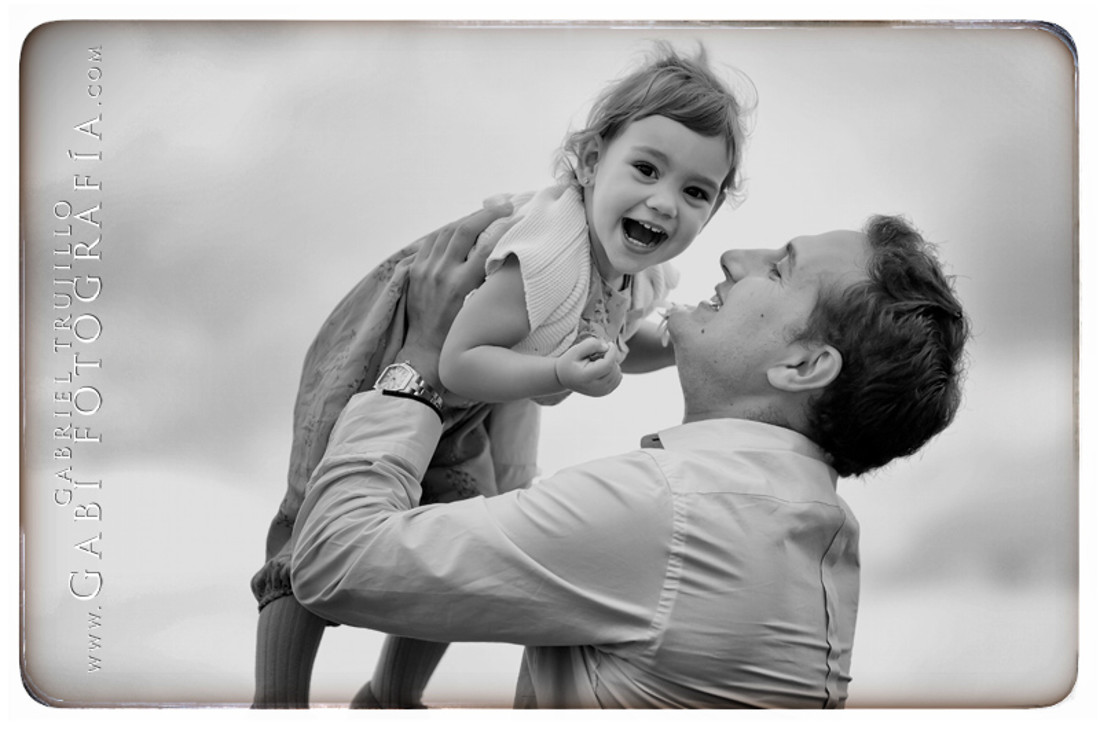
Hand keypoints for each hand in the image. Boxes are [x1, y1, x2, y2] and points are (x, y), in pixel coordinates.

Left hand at [398, 203, 513, 389]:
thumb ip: (489, 282)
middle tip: (505, 205)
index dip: (504, 227)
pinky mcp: (415, 271)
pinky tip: (460, 228)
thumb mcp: (479, 309)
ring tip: (484, 213)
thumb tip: (505, 255)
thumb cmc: (460, 335)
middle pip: (464, 228)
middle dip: (486, 213)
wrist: (426, 351)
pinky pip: (431, 240)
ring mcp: (425, 270)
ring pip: (446, 230)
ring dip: (467, 218)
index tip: (518, 217)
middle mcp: (441, 273)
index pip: (485, 245)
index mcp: (460, 285)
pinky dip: (447, 230)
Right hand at [554, 337, 622, 397]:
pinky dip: (613, 371)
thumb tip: (607, 347)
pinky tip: (602, 368)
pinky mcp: (605, 392)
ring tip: (598, 362)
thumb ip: (590, 344)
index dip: (612, 352)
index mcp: (586, 377)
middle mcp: (595, 388)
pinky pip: (618, 378)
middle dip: (610, 358)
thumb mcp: (575, 350)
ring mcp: (601, 392)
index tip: (609, 344)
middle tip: (597, 355)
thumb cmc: (569, 362)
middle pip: (613, 368)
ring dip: (612, 364)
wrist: (564, 378)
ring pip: (618, 373)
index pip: (608, 365)